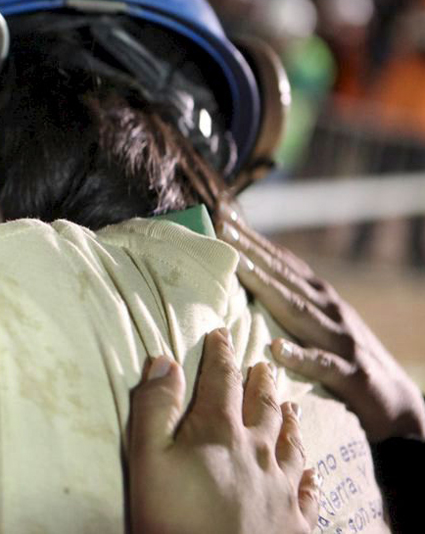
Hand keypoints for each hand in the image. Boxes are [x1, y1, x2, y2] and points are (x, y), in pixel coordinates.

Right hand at [127, 329, 318, 533]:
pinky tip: (311, 472)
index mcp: (220, 431)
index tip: (220, 332)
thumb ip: (155, 406)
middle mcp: (258, 453)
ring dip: (288, 420)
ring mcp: (281, 489)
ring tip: (289, 405)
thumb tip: (164, 361)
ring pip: (291, 444)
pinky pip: (308, 492)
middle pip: (262, 407)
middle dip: (260, 382)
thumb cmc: (171, 517)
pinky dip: (309, 476)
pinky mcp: (294, 524)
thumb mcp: (147, 458)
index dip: (220, 353)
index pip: (222, 380)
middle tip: (262, 363)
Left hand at [219, 207, 424, 441]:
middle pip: (284, 276)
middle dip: (251, 250)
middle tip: (221, 224)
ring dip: (267, 287)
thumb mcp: (319, 324)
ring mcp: (340, 340)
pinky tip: (276, 348)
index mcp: (320, 298)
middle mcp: (330, 310)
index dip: (253, 239)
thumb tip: (247, 279)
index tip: (222, 215)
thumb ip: (289, 301)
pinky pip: (322, 364)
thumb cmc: (347, 361)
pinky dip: (299, 355)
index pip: (282, 262)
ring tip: (238, 266)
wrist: (399, 406)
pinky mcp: (351, 375)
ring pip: (298, 310)